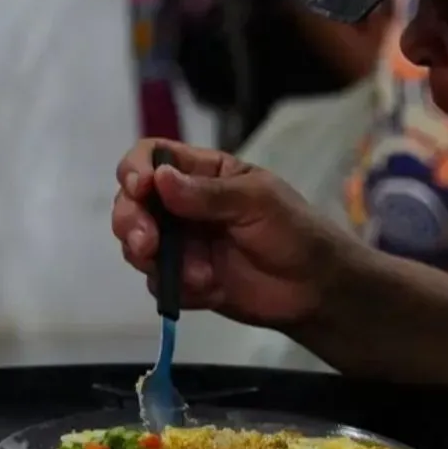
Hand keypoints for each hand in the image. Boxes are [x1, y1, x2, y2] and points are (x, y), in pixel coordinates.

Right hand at [111, 138, 365, 328]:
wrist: (316, 288)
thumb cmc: (295, 231)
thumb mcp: (258, 201)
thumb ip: (209, 194)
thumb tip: (159, 178)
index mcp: (203, 173)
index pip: (151, 157)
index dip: (136, 169)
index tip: (141, 189)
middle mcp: (183, 205)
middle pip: (131, 203)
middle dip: (131, 222)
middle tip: (147, 244)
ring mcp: (182, 243)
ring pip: (137, 245)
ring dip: (157, 261)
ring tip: (201, 276)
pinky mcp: (184, 281)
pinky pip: (158, 283)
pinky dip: (178, 289)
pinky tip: (210, 291)